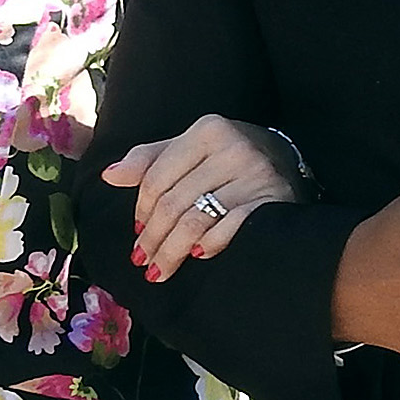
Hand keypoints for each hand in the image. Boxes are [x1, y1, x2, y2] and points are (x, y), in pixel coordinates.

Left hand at [99, 114, 308, 281]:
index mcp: (209, 130)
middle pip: (173, 204)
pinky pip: (227, 231)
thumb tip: (110, 175)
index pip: (157, 177)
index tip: (137, 232)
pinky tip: (196, 256)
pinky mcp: (272, 201)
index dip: (141, 210)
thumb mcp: (192, 149)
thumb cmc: (229, 158)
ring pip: (195, 222)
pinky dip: (206, 247)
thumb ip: (151, 159)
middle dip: (153, 239)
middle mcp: (234, 148)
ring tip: (159, 269)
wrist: (289, 162)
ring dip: (171, 252)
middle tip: (142, 261)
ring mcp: (255, 175)